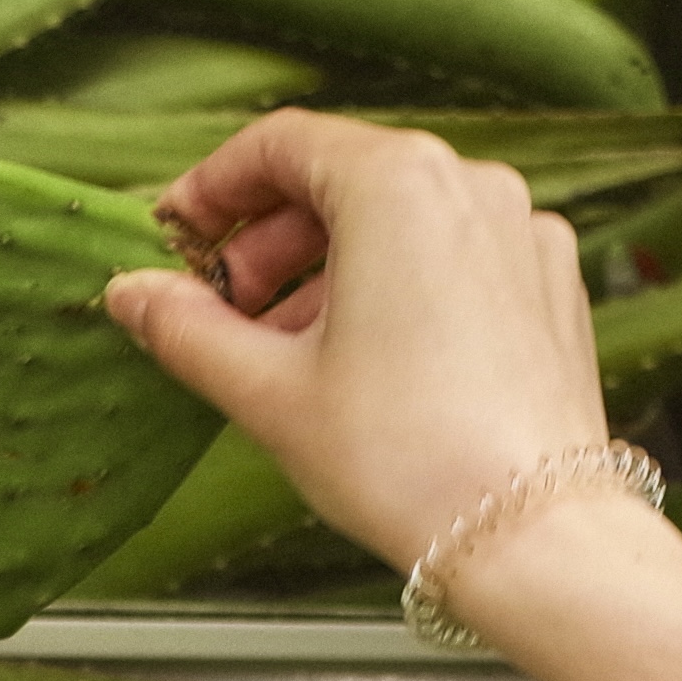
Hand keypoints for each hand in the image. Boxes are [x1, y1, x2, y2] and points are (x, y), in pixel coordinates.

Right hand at [104, 111, 609, 571]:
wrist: (529, 534)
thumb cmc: (406, 457)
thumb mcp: (267, 390)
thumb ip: (187, 328)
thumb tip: (134, 294)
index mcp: (397, 185)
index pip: (280, 145)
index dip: (212, 187)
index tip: (176, 235)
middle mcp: (471, 186)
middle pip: (341, 179)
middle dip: (267, 239)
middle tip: (217, 306)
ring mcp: (520, 233)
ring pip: (397, 222)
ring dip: (324, 270)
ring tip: (279, 348)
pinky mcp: (547, 285)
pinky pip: (449, 258)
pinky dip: (391, 287)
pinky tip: (356, 360)